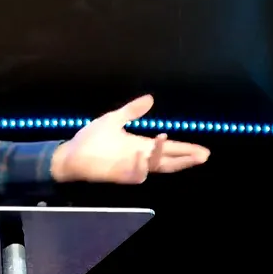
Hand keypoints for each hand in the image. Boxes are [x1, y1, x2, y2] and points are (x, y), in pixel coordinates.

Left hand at [50, 95, 209, 183]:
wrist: (70, 153)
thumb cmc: (91, 139)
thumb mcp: (113, 119)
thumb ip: (132, 110)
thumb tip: (151, 98)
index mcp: (139, 145)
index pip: (168, 149)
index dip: (185, 149)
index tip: (202, 150)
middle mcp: (139, 158)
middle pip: (168, 161)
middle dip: (185, 158)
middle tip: (202, 155)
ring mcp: (130, 167)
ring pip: (154, 167)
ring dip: (161, 155)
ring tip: (165, 139)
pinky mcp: (119, 175)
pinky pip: (135, 174)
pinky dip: (141, 166)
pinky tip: (144, 156)